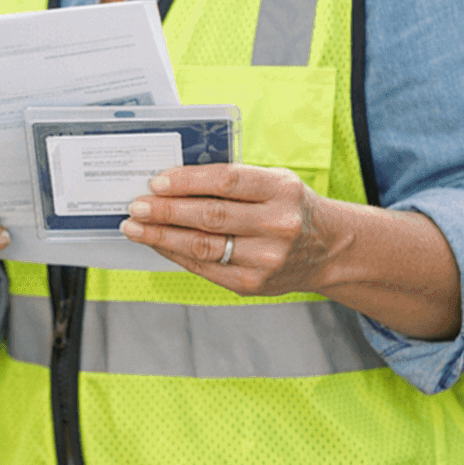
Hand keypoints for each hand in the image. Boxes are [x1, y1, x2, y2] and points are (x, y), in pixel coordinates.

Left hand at [121, 163, 330, 296]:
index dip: (187, 181)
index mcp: (281, 190)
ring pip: (203, 246)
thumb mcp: (274, 182)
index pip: (226, 182)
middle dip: (165, 211)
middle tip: (136, 206)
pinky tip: (157, 243)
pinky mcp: (253, 284)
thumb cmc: (289, 207)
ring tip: (135, 227)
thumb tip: (172, 181)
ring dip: (161, 236)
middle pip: (210, 217)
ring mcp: (266, 259)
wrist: (328, 249)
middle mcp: (277, 226)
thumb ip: (231, 181)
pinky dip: (175, 254)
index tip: (156, 182)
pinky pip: (205, 268)